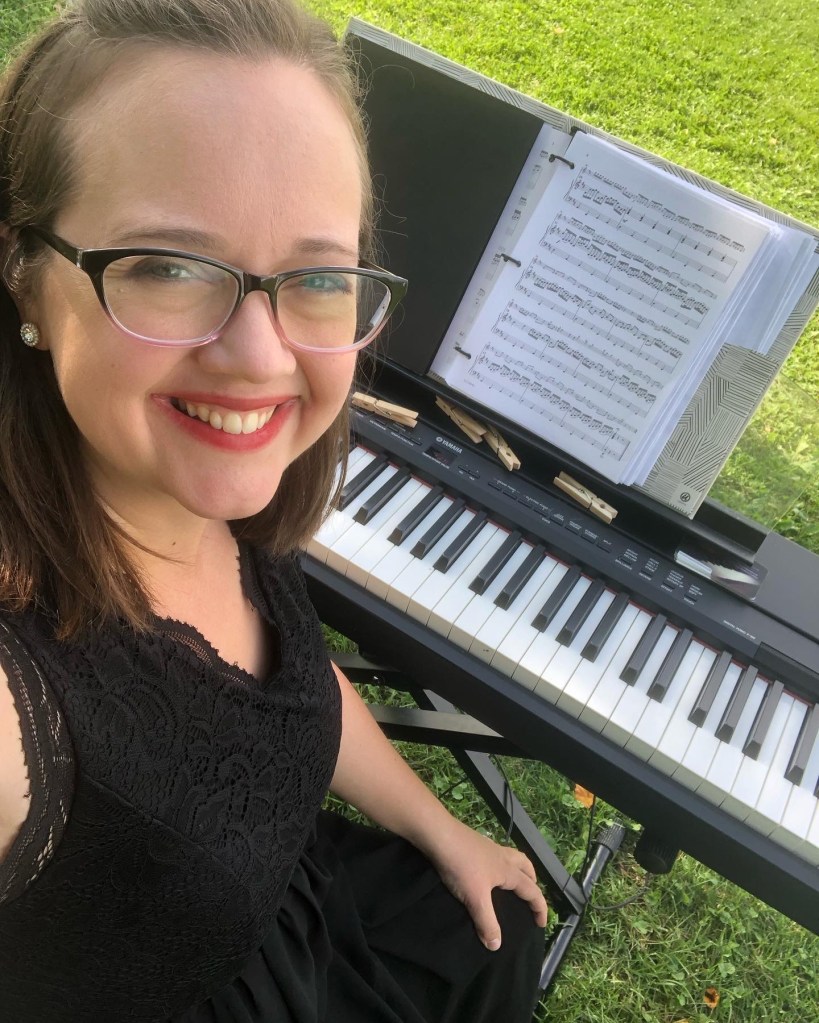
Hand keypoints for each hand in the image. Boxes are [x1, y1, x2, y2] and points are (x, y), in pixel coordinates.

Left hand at [423, 817, 548, 950]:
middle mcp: (502, 856)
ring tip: (511, 882)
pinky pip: (495, 855)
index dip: (539, 908)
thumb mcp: (475, 898)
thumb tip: (497, 946)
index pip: (532, 891)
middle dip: (532, 881)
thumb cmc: (461, 866)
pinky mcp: (474, 843)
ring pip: (511, 857)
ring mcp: (488, 847)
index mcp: (508, 870)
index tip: (541, 924)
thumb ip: (487, 922)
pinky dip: (499, 864)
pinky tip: (486, 871)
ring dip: (517, 870)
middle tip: (530, 896)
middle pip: (526, 866)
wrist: (439, 834)